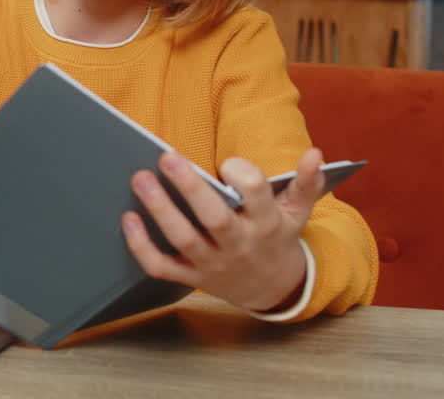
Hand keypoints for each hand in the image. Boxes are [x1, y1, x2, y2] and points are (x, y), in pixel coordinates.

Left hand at [121, 148, 326, 312]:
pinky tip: (127, 219)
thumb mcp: (297, 212)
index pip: (256, 195)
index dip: (243, 176)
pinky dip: (141, 247)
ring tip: (140, 178)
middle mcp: (239, 243)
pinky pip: (161, 267)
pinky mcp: (192, 277)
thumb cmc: (277, 237)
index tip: (227, 163)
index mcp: (266, 222)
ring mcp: (213, 263)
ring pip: (184, 239)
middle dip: (190, 188)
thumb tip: (315, 153)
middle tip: (166, 157)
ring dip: (160, 210)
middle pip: (215, 218)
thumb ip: (305, 183)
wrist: (273, 290)